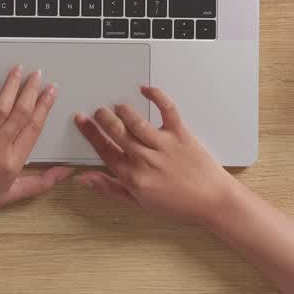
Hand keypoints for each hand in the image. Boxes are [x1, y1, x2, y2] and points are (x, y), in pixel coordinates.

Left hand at [0, 67, 72, 224]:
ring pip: (0, 106)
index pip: (34, 127)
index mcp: (12, 163)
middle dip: (32, 90)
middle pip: (20, 112)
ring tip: (18, 70)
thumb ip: (42, 182)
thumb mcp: (12, 195)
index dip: (45, 106)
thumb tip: (66, 172)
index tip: (50, 92)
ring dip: (12, 85)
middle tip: (37, 75)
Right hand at [73, 85, 241, 225]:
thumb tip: (85, 179)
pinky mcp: (181, 134)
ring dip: (123, 110)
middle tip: (97, 111)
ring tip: (118, 106)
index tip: (82, 121)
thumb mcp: (139, 203)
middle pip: (116, 132)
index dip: (90, 133)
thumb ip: (110, 188)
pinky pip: (167, 109)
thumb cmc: (179, 204)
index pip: (104, 150)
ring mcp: (164, 145)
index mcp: (134, 177)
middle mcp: (146, 159)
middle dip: (102, 118)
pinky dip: (156, 95)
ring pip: (136, 121)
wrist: (212, 201)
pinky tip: (146, 89)